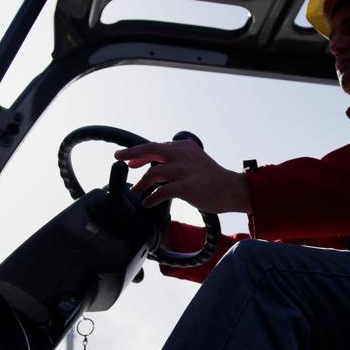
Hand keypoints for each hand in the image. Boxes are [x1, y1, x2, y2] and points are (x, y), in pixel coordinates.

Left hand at [114, 139, 251, 213]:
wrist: (232, 189)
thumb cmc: (212, 178)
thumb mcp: (194, 160)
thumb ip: (177, 159)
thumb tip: (154, 166)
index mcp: (184, 147)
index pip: (156, 146)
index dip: (139, 152)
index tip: (128, 159)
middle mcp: (183, 155)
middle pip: (151, 150)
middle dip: (131, 154)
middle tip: (117, 158)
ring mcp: (185, 170)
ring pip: (154, 173)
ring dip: (141, 184)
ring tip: (136, 192)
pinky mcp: (187, 187)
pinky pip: (162, 192)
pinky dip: (152, 198)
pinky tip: (147, 203)